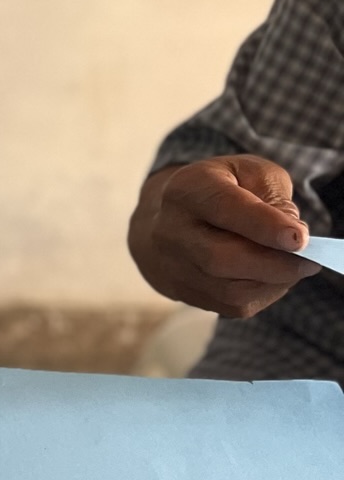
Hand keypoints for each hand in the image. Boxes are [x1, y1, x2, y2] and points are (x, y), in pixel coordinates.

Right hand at [129, 156, 318, 316]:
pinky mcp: (182, 292)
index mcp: (188, 189)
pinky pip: (230, 306)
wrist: (171, 218)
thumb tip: (290, 238)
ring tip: (293, 267)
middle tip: (308, 262)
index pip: (224, 208)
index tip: (299, 239)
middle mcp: (171, 229)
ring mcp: (172, 266)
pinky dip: (261, 294)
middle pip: (221, 258)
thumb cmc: (221, 190)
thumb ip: (273, 198)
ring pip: (228, 290)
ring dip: (272, 282)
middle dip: (274, 265)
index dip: (264, 226)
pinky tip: (270, 277)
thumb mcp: (250, 173)